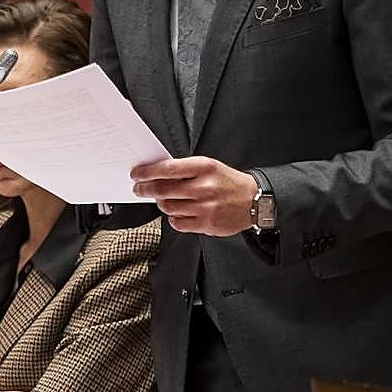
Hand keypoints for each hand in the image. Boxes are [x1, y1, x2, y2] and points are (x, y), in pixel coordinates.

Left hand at [131, 156, 258, 235]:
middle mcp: (204, 187)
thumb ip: (186, 169)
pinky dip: (173, 218)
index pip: (168, 168)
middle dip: (146, 189)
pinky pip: (178, 223)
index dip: (147, 172)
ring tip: (163, 200)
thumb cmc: (228, 182)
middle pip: (163, 189)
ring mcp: (206, 207)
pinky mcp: (207, 224)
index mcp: (204, 167)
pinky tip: (177, 213)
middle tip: (139, 189)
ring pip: (168, 207)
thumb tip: (157, 173)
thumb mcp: (210, 167)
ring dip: (161, 203)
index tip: (137, 174)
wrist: (254, 201)